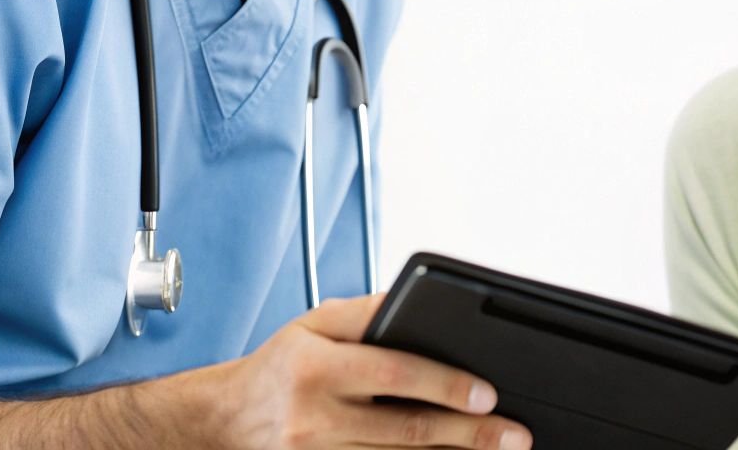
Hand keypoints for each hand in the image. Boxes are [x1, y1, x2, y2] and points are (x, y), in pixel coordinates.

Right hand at [203, 293, 532, 449]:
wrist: (221, 421)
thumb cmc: (279, 366)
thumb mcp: (313, 325)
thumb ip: (366, 312)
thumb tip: (418, 300)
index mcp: (315, 366)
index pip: (393, 372)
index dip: (444, 384)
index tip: (488, 394)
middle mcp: (314, 417)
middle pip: (405, 429)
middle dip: (468, 435)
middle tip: (515, 436)